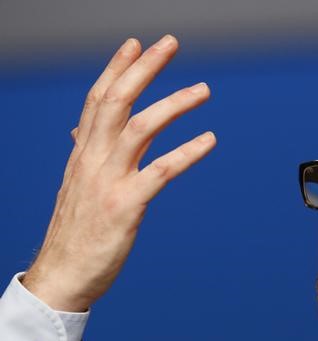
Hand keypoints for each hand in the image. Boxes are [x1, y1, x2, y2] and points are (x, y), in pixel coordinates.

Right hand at [22, 35, 215, 311]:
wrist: (63, 275)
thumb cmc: (76, 232)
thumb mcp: (77, 186)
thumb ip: (87, 156)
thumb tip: (81, 131)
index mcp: (82, 154)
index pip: (98, 100)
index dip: (117, 69)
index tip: (136, 44)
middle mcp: (92, 161)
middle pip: (117, 102)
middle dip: (144, 69)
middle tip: (170, 43)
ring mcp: (108, 182)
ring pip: (140, 128)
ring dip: (174, 104)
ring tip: (203, 89)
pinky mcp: (125, 206)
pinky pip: (161, 171)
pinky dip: (187, 152)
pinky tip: (210, 139)